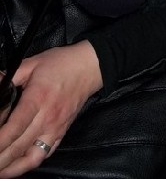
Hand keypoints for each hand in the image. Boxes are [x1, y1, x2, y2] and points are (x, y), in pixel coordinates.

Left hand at [0, 41, 101, 176]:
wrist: (91, 66)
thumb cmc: (62, 63)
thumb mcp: (33, 63)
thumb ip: (11, 75)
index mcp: (38, 99)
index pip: (15, 127)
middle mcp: (47, 118)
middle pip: (19, 147)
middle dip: (0, 159)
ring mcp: (56, 128)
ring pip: (33, 158)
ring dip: (13, 168)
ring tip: (0, 170)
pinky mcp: (62, 132)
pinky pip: (45, 154)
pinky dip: (30, 163)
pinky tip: (18, 164)